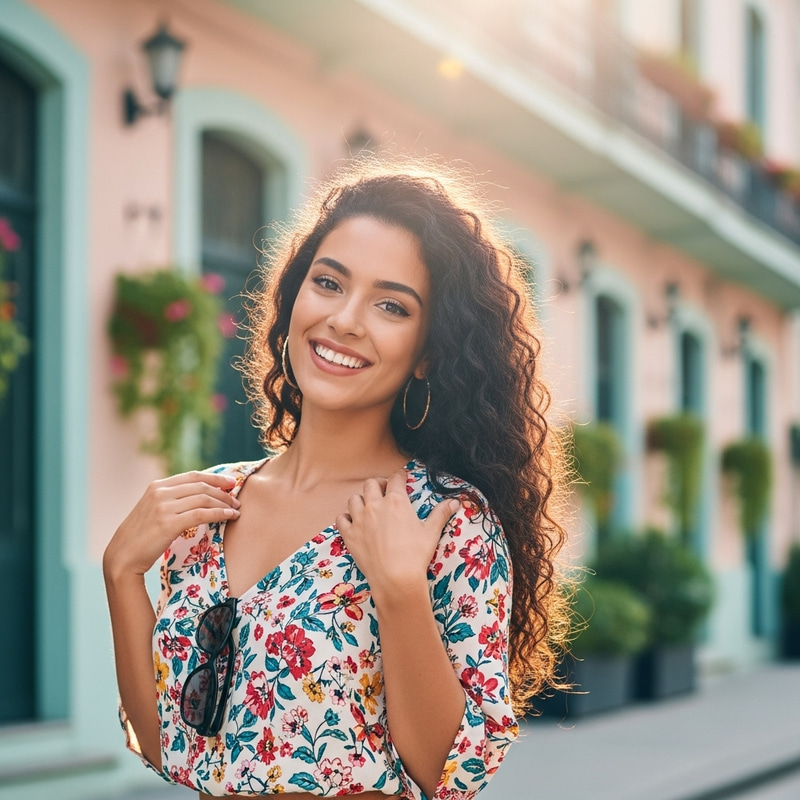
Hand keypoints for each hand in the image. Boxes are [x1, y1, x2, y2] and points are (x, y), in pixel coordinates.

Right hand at [103, 471, 240, 580]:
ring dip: (224, 503)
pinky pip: (202, 514)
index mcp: (157, 486)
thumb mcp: (153, 510)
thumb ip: (171, 500)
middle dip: (223, 492)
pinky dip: (220, 514)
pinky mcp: (169, 523)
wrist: (123, 557)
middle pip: (201, 486)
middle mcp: (160, 493)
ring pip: (204, 499)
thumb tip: (198, 495)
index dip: (215, 477)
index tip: (231, 482)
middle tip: (237, 499)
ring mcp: (163, 507)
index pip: (193, 476)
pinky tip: (230, 517)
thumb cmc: (141, 537)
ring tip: (236, 510)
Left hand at [335, 469, 459, 605]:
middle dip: (378, 484)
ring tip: (368, 506)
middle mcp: (375, 506)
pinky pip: (341, 518)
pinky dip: (346, 517)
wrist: (395, 578)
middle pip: (371, 484)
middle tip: (384, 490)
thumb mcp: (431, 532)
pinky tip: (352, 521)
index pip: (395, 479)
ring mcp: (359, 520)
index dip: (399, 476)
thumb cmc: (415, 555)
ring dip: (361, 499)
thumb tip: (455, 502)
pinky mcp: (349, 535)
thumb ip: (441, 513)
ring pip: (354, 499)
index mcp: (396, 501)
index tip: (401, 477)